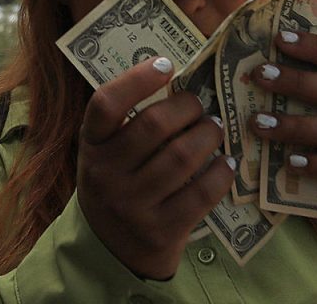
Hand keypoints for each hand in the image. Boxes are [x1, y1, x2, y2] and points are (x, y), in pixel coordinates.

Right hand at [77, 56, 236, 279]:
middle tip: (199, 105)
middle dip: (186, 108)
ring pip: (182, 157)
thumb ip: (127, 124)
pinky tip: (226, 163)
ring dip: (208, 135)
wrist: (112, 251)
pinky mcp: (162, 230)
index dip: (137, 79)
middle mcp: (105, 175)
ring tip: (214, 128)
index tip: (166, 64)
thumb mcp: (105, 154)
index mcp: (90, 147)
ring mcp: (132, 205)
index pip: (105, 104)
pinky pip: (202, 193)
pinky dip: (221, 172)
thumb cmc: (117, 186)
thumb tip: (176, 81)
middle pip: (153, 125)